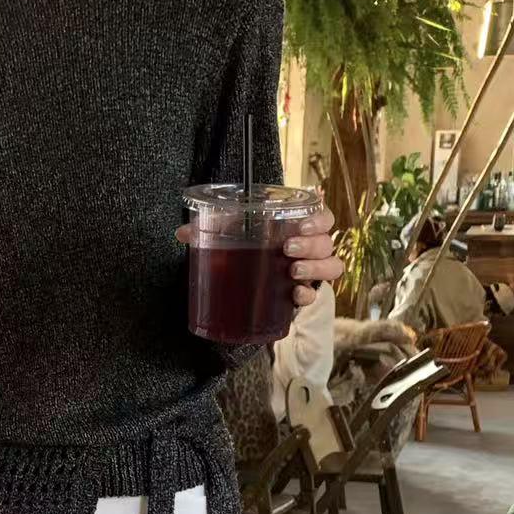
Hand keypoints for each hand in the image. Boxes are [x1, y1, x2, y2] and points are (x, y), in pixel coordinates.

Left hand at [175, 207, 344, 308]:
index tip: (302, 225)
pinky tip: (295, 295)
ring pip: (331, 266)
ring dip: (314, 268)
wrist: (246, 286)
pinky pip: (316, 295)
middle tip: (287, 249)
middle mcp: (310, 248)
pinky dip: (308, 295)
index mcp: (299, 227)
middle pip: (327, 242)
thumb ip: (212, 230)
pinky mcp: (302, 294)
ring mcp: (309, 272)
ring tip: (292, 271)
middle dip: (311, 245)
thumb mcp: (231, 237)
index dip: (319, 219)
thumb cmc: (246, 250)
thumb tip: (183, 233)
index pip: (324, 217)